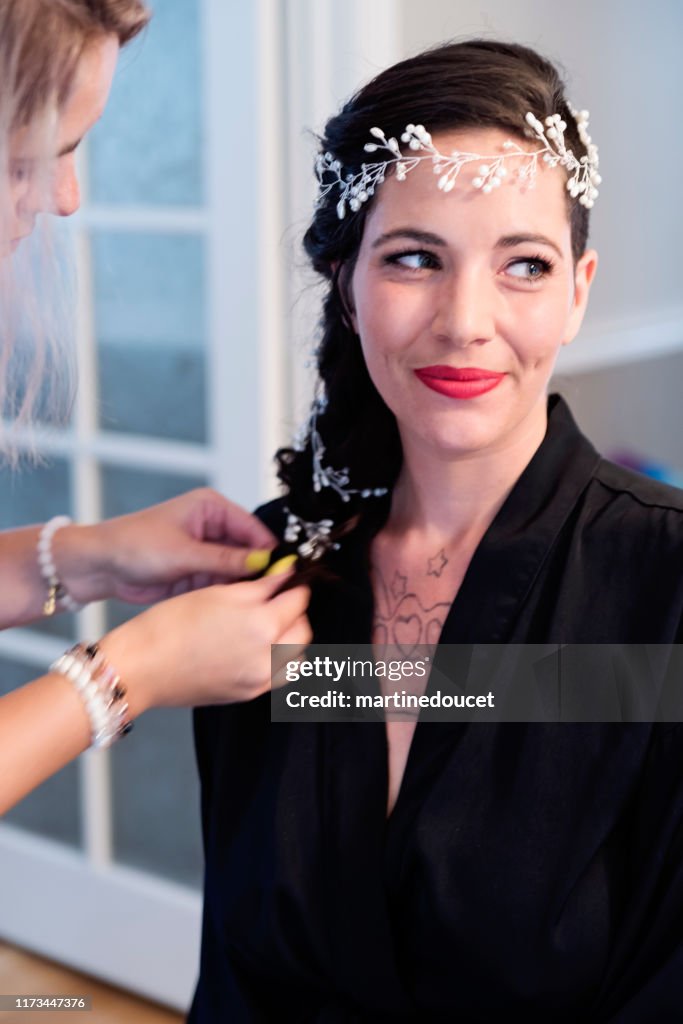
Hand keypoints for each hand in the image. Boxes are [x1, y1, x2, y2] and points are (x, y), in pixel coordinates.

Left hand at [54, 488, 276, 604]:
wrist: (100, 567)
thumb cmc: (133, 545)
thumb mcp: (184, 553)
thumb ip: (225, 560)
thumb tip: (262, 563)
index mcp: (212, 508)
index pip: (253, 528)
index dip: (269, 550)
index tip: (285, 571)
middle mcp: (213, 528)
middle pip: (250, 550)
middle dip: (260, 571)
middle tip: (277, 593)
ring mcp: (207, 553)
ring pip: (239, 571)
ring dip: (245, 586)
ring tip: (260, 604)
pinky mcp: (199, 574)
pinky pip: (224, 585)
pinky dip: (230, 596)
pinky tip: (240, 609)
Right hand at [98, 570, 311, 714]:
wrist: (140, 667)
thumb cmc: (169, 626)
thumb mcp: (217, 593)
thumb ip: (259, 586)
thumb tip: (285, 576)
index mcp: (261, 625)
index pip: (298, 601)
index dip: (296, 586)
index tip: (290, 580)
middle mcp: (266, 656)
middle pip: (303, 630)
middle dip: (296, 612)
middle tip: (279, 600)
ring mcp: (259, 679)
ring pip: (297, 657)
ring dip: (291, 639)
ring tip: (270, 626)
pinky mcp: (248, 694)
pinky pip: (280, 676)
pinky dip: (279, 661)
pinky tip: (259, 648)